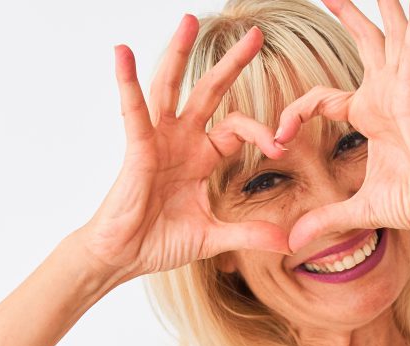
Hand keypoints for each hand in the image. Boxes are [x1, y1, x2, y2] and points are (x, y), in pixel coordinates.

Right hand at [75, 15, 292, 280]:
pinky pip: (133, 111)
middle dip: (231, 64)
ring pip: (169, 87)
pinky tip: (122, 53)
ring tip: (188, 20)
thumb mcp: (214, 237)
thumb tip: (288, 242)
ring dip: (178, 53)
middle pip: (209, 92)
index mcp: (200, 157)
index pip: (236, 128)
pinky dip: (127, 82)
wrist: (124, 257)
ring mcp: (157, 141)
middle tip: (255, 34)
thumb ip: (249, 234)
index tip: (279, 146)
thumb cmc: (159, 242)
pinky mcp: (136, 148)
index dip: (259, 132)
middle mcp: (180, 141)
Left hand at [271, 0, 409, 253]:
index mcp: (370, 115)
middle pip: (364, 42)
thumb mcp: (359, 209)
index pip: (321, 98)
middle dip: (347, 13)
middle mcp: (386, 95)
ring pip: (389, 36)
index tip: (277, 137)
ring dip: (383, 7)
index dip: (294, 113)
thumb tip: (292, 243)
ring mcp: (402, 91)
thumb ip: (325, 220)